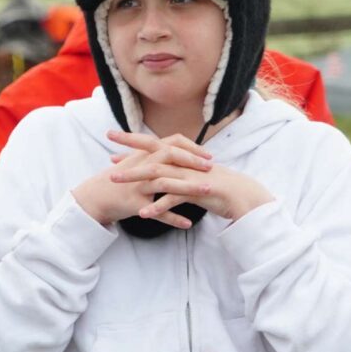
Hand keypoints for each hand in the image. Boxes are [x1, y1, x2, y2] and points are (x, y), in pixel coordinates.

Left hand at [105, 128, 272, 224]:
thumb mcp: (193, 176)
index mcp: (182, 157)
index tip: (113, 138)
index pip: (155, 144)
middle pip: (153, 153)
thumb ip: (177, 170)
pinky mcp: (197, 192)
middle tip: (107, 151)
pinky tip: (142, 213)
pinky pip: (174, 198)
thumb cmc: (217, 187)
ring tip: (114, 181)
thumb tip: (160, 167)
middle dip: (129, 151)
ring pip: (158, 174)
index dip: (134, 141)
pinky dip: (158, 206)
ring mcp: (190, 176)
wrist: (243, 196)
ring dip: (134, 177)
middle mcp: (184, 163)